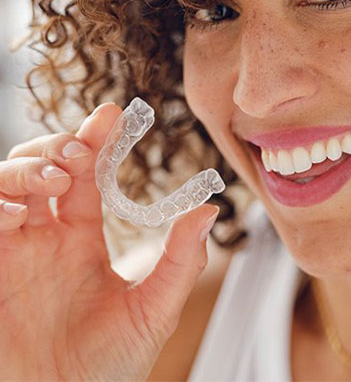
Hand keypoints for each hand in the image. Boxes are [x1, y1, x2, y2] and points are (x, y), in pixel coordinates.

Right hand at [0, 103, 219, 380]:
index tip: (114, 114)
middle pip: (42, 166)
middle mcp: (43, 238)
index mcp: (79, 239)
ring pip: (6, 183)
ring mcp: (10, 252)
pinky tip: (19, 212)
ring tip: (57, 180)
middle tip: (81, 153)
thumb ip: (181, 261)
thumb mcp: (153, 311)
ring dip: (27, 168)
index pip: (86, 175)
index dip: (96, 141)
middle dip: (58, 147)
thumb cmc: (106, 370)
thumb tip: (209, 208)